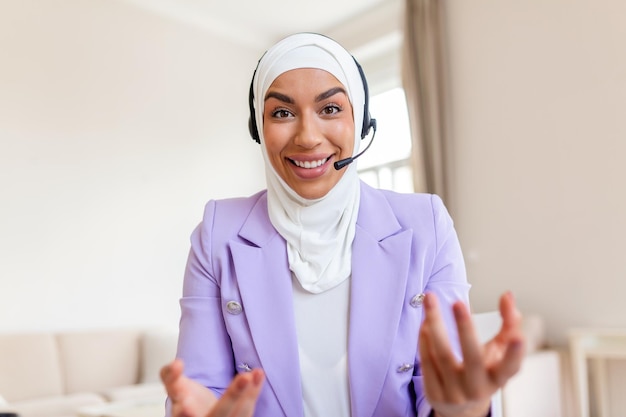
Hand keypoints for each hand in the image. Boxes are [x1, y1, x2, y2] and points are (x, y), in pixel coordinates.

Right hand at [161, 359, 264, 416]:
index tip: (186, 406)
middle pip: (219, 413)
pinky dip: (254, 391)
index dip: (185, 412)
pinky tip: (259, 375)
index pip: (183, 414)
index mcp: (184, 414)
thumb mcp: (176, 389)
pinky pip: (248, 408)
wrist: (206, 416)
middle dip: (232, 396)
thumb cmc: (191, 403)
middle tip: (244, 378)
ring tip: (252, 375)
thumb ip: (170, 375)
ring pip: (238, 412)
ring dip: (248, 394)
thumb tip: (176, 364)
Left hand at [418, 292, 524, 416]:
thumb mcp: (498, 351)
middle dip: (465, 329)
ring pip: (443, 356)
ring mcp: (455, 393)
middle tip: (458, 302)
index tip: (519, 338)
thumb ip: (508, 324)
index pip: (510, 368)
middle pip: (472, 358)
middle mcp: (477, 388)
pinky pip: (427, 363)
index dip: (515, 355)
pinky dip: (425, 340)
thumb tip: (507, 295)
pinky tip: (424, 322)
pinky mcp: (434, 394)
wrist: (461, 410)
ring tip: (430, 300)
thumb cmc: (483, 372)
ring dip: (435, 325)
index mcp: (498, 378)